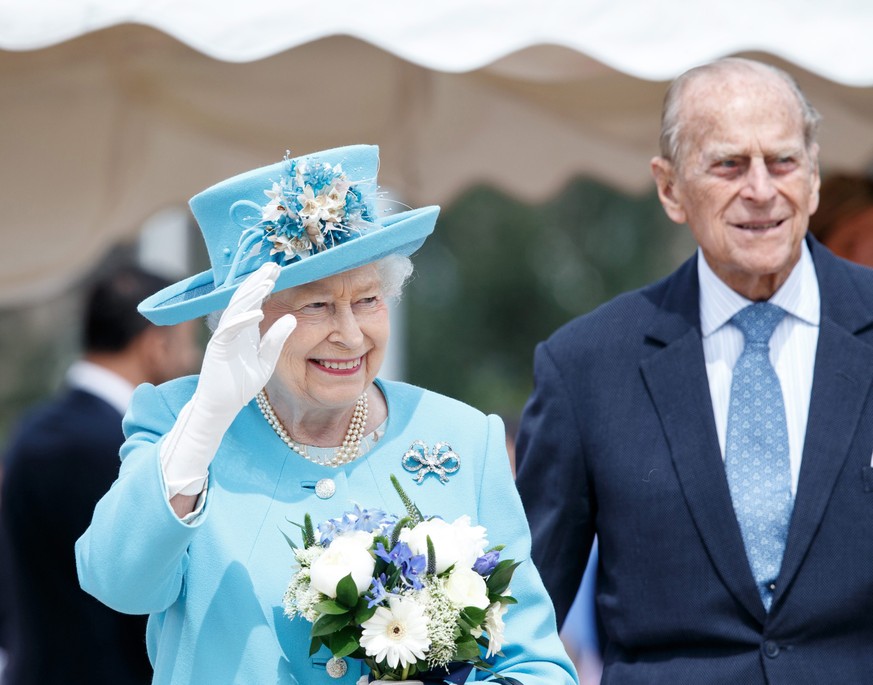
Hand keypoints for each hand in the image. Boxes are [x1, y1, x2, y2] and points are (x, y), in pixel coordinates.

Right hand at [195, 262, 295, 418]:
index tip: (278, 271)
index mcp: (245, 330)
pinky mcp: (217, 349)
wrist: (222, 406)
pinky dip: (242, 321)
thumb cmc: (242, 384)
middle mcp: (233, 329)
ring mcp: (224, 337)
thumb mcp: (266, 360)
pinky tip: (256, 312)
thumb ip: (277, 339)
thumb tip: (292, 319)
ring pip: (236, 309)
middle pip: (244, 299)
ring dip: (250, 295)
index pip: (255, 301)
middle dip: (257, 281)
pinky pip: (229, 330)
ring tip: (266, 282)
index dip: (264, 285)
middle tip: (273, 265)